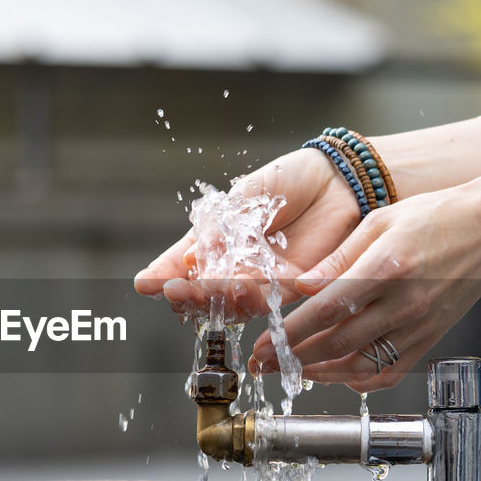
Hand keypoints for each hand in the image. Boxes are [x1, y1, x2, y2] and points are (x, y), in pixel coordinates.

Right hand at [133, 148, 360, 319]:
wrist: (335, 179)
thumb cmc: (287, 182)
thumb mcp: (243, 195)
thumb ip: (218, 225)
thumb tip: (188, 257)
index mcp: (216, 244)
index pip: (182, 267)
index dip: (162, 276)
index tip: (145, 283)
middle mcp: (235, 268)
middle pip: (204, 293)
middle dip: (187, 294)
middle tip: (173, 289)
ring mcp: (263, 280)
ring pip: (234, 301)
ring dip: (218, 298)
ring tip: (208, 288)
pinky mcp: (294, 285)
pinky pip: (269, 297)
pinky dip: (251, 296)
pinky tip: (238, 287)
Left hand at [250, 181, 480, 391]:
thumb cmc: (435, 217)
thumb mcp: (379, 222)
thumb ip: (338, 259)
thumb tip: (299, 288)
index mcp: (387, 268)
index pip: (325, 311)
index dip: (288, 334)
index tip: (261, 345)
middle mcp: (405, 305)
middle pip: (337, 345)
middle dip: (293, 359)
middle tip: (263, 364)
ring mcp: (420, 327)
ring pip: (361, 367)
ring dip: (321, 373)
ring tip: (292, 368)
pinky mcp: (430, 340)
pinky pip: (388, 372)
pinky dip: (357, 379)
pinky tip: (334, 371)